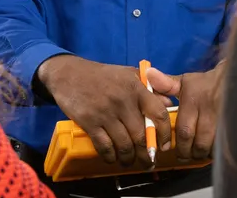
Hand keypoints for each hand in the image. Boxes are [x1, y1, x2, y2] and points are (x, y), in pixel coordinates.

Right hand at [36, 55, 171, 165]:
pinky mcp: (89, 122)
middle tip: (148, 162)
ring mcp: (105, 112)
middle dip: (146, 154)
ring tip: (129, 162)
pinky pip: (104, 146)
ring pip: (124, 144)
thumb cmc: (102, 75)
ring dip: (128, 158)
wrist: (69, 74)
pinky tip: (112, 158)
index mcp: (136, 87)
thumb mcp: (127, 74)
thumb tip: (168, 103)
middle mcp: (123, 101)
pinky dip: (110, 157)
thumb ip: (149, 88)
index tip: (164, 146)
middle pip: (141, 135)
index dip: (164, 133)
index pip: (159, 113)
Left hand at [146, 61, 224, 161]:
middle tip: (186, 155)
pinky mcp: (233, 125)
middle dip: (191, 153)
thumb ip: (166, 83)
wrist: (233, 78)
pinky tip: (211, 148)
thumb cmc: (205, 84)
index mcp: (193, 101)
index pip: (184, 130)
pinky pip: (224, 145)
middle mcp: (209, 111)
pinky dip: (216, 151)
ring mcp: (223, 119)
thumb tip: (148, 74)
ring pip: (212, 146)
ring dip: (204, 153)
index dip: (180, 146)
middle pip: (199, 143)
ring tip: (198, 152)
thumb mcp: (186, 81)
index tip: (175, 150)